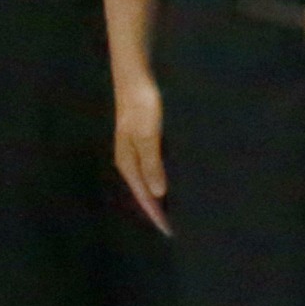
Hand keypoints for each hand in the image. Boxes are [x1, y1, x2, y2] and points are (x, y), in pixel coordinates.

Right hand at [110, 73, 168, 227]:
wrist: (135, 74)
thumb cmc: (141, 103)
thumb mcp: (148, 134)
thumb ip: (153, 164)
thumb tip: (159, 194)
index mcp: (128, 161)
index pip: (143, 195)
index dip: (156, 213)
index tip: (169, 231)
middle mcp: (129, 158)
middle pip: (144, 190)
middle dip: (157, 208)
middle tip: (175, 226)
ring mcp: (135, 146)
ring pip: (148, 178)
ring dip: (160, 193)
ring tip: (176, 208)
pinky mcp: (144, 136)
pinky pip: (153, 165)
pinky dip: (162, 176)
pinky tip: (173, 178)